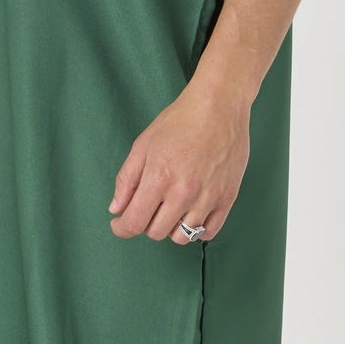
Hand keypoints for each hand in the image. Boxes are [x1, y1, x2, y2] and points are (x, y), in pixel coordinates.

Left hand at [108, 76, 249, 243]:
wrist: (219, 106)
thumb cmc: (180, 121)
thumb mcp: (143, 145)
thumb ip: (127, 180)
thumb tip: (116, 209)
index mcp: (159, 179)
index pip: (135, 223)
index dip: (122, 229)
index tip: (120, 225)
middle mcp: (184, 193)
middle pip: (157, 232)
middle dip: (146, 223)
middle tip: (148, 207)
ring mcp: (208, 198)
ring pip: (182, 237)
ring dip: (171, 227)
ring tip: (170, 209)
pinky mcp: (228, 198)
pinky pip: (209, 232)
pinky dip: (197, 229)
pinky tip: (190, 213)